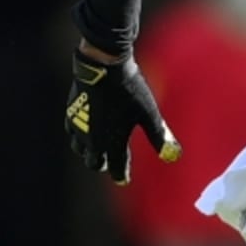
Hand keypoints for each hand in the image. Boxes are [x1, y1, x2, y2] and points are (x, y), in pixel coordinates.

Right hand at [64, 49, 180, 183]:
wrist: (102, 65)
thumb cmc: (129, 90)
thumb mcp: (149, 113)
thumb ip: (160, 136)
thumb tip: (174, 156)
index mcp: (112, 142)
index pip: (116, 168)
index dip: (121, 175)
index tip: (124, 179)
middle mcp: (92, 139)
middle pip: (94, 162)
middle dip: (103, 164)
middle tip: (111, 163)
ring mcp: (79, 126)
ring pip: (80, 150)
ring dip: (89, 152)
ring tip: (100, 148)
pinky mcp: (70, 113)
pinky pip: (71, 133)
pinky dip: (80, 137)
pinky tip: (87, 130)